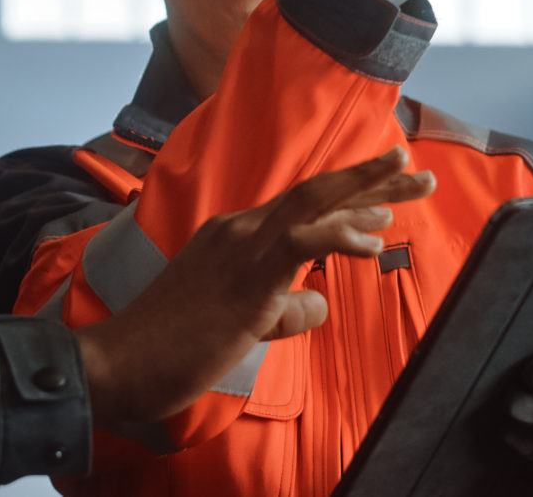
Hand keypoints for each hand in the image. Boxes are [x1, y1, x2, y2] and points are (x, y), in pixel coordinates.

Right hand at [75, 148, 435, 423]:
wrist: (116, 364)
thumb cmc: (167, 349)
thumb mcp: (239, 326)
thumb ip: (282, 307)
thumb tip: (320, 301)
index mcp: (233, 235)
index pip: (300, 207)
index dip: (347, 198)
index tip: (386, 194)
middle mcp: (239, 230)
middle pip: (316, 193)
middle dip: (371, 179)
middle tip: (416, 168)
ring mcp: (241, 249)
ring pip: (315, 205)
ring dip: (369, 191)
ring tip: (414, 179)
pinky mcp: (246, 279)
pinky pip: (301, 244)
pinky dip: (340, 235)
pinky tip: (373, 241)